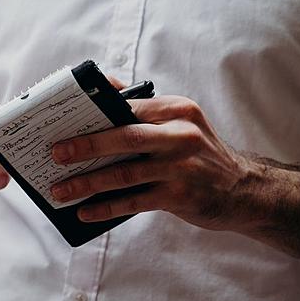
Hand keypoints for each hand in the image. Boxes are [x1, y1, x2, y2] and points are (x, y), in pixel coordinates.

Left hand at [49, 96, 243, 229]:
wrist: (245, 191)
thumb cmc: (202, 156)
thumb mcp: (182, 124)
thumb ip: (146, 111)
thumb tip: (104, 88)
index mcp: (177, 110)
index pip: (128, 106)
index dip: (92, 113)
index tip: (63, 120)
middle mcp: (181, 135)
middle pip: (124, 137)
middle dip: (85, 145)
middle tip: (54, 153)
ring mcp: (182, 167)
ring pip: (124, 173)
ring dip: (88, 183)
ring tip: (61, 190)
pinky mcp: (181, 195)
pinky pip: (134, 201)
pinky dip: (107, 208)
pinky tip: (86, 212)